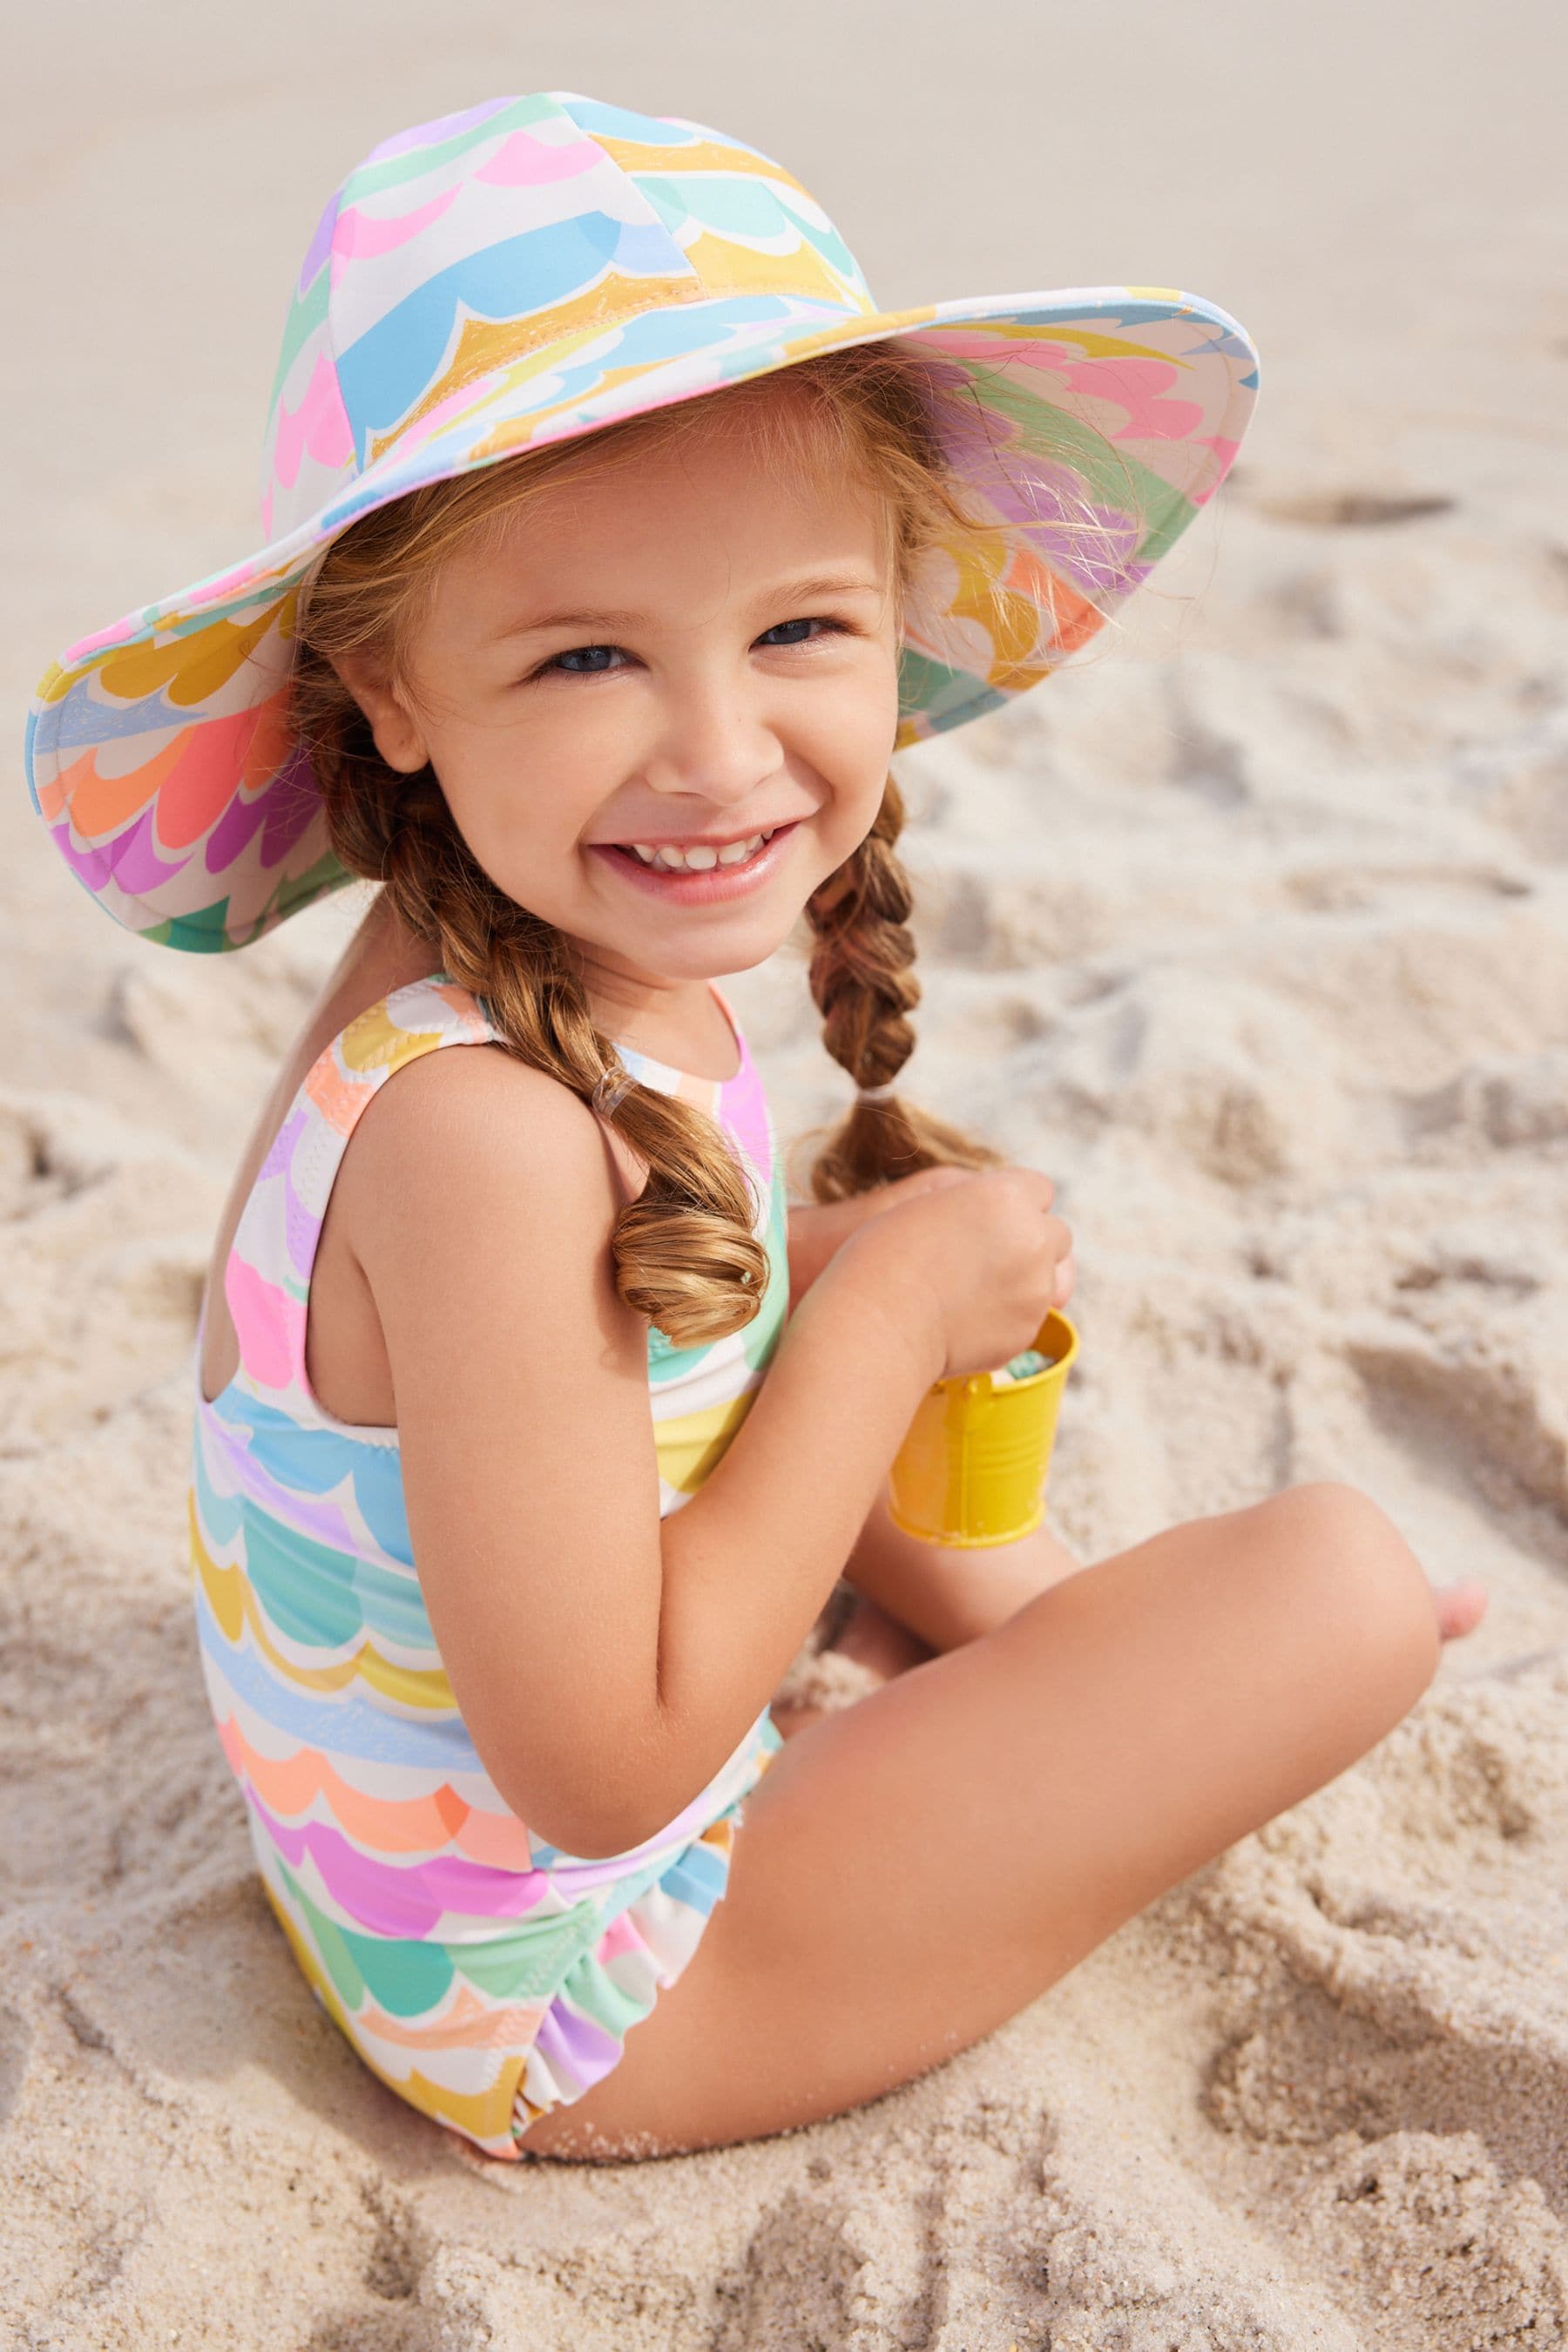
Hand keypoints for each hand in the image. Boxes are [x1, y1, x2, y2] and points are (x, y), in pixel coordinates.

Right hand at [789, 1166, 1075, 1320]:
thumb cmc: (882, 1256)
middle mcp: (1032, 1239)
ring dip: (1027, 1280)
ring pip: (1053, 1279)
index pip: (1039, 1189)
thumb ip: (975, 1205)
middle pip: (1056, 1234)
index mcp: (1005, 1197)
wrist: (876, 1324)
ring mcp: (1035, 1289)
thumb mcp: (927, 1204)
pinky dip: (1010, 1316)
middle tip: (989, 1257)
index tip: (994, 1219)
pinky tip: (970, 1319)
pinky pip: (1030, 1316)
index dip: (1016, 1204)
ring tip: (980, 1290)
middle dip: (1031, 1243)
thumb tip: (1004, 1222)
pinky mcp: (1027, 1331)